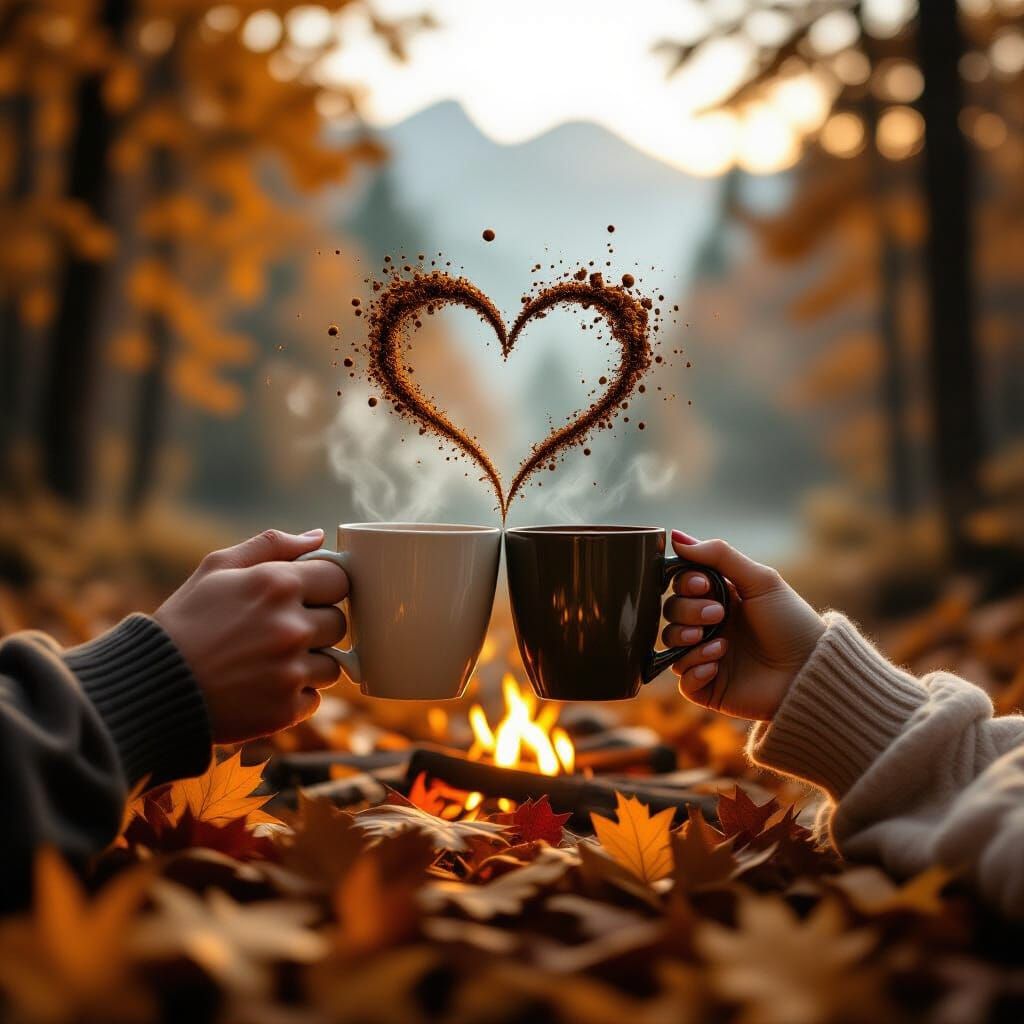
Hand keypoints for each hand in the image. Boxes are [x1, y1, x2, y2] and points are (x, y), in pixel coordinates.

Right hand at [154, 528, 348, 742]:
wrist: (153, 686)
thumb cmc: (185, 621)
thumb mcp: (217, 568)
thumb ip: (272, 545)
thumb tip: (318, 537)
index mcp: (278, 585)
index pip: (340, 579)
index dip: (324, 588)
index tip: (305, 597)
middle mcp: (291, 627)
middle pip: (340, 623)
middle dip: (316, 627)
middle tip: (276, 633)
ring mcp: (291, 671)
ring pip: (332, 665)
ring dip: (309, 664)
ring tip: (266, 662)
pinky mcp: (285, 709)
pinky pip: (314, 698)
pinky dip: (294, 696)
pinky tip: (260, 687)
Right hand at [662, 531, 824, 720]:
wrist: (811, 671)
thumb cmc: (792, 622)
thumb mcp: (761, 581)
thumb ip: (719, 555)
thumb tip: (676, 537)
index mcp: (720, 598)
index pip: (681, 585)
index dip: (684, 583)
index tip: (703, 585)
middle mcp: (710, 626)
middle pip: (671, 612)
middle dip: (688, 611)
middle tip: (717, 615)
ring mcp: (707, 656)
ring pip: (670, 644)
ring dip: (685, 639)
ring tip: (718, 644)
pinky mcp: (708, 687)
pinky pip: (681, 678)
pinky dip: (693, 668)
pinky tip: (716, 665)